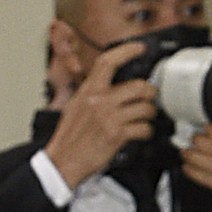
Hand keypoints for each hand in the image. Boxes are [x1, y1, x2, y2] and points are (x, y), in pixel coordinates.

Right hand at [43, 60, 157, 189]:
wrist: (62, 163)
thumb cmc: (68, 139)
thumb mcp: (75, 107)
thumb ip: (92, 93)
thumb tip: (111, 84)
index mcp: (88, 91)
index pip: (108, 62)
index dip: (127, 51)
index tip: (139, 48)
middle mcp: (100, 101)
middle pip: (138, 85)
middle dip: (149, 92)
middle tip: (149, 97)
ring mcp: (110, 117)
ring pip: (145, 107)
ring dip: (149, 113)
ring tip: (145, 117)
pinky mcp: (117, 135)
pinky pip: (144, 128)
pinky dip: (146, 131)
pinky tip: (141, 133)